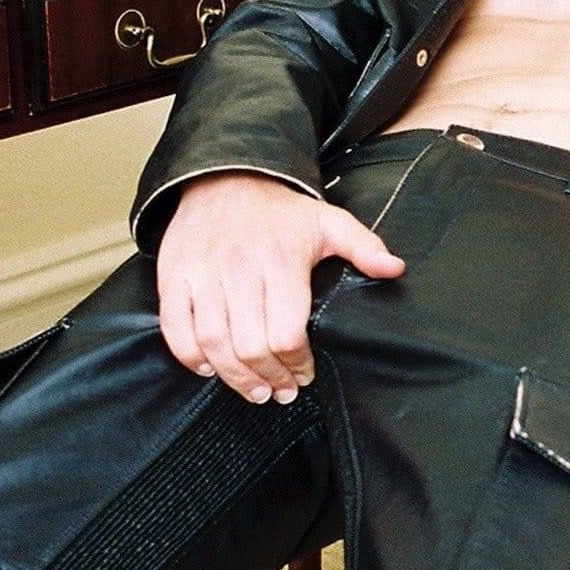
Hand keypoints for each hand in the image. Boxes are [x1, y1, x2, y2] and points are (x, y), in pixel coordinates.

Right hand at [156, 171, 403, 401]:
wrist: (224, 176)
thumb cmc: (279, 210)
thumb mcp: (328, 221)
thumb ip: (363, 246)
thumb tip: (395, 269)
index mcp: (281, 260)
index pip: (286, 333)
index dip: (297, 364)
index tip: (306, 374)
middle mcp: (239, 269)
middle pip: (250, 346)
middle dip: (270, 379)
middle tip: (282, 392)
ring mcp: (203, 274)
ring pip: (213, 343)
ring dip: (234, 378)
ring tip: (254, 390)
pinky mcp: (175, 277)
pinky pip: (176, 329)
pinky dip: (190, 357)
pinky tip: (209, 368)